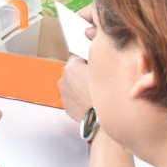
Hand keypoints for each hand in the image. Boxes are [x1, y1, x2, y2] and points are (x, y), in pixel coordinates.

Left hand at [57, 7, 98, 122]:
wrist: (101, 120)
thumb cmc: (104, 95)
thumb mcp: (104, 69)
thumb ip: (97, 57)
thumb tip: (98, 46)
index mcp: (71, 67)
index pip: (78, 56)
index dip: (89, 60)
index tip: (95, 66)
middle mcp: (63, 78)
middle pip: (75, 70)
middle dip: (84, 73)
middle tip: (97, 81)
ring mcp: (63, 93)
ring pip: (73, 84)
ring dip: (81, 86)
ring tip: (95, 92)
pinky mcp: (65, 105)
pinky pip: (73, 97)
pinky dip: (80, 98)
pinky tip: (90, 101)